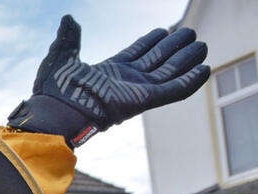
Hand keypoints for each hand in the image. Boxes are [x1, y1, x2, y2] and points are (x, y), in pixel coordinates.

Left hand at [7, 14, 208, 145]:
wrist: (55, 111)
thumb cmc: (53, 89)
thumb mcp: (61, 55)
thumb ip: (69, 37)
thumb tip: (67, 18)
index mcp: (109, 70)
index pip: (136, 52)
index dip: (150, 41)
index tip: (163, 29)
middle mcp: (125, 80)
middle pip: (157, 60)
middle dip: (174, 47)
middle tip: (190, 33)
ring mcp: (136, 90)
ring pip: (169, 72)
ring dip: (186, 60)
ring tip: (202, 46)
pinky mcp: (144, 101)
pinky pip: (173, 91)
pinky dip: (189, 81)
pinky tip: (204, 69)